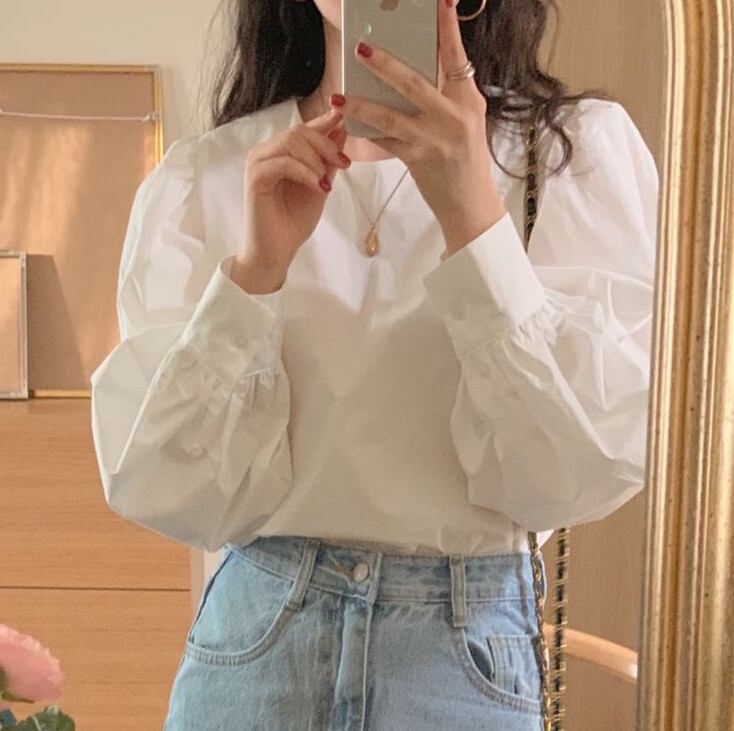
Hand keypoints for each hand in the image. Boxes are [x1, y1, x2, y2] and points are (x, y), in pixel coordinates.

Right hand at [239, 109, 349, 275]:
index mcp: (280, 153)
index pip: (303, 129)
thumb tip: (341, 130)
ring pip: (291, 141)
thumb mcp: (319, 187)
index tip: (345, 116)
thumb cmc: (293, 223)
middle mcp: (266, 153)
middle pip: (299, 131)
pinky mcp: (255, 177)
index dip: (325, 121)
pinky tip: (317, 186)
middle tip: (343, 163)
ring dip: (316, 160)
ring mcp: (258, 163)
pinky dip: (305, 172)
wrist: (275, 252)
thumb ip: (327, 162)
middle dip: (326, 144)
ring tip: (325, 182)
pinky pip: (284, 162)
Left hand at [331, 0, 506, 255]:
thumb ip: (446, 97)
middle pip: (415, 82)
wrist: (470, 204)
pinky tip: (348, 124)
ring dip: (362, 104)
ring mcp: (435, 140)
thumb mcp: (465, 121)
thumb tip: (415, 71)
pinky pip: (385, 142)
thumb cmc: (466, 160)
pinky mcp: (418, 160)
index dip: (446, 26)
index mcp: (468, 100)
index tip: (439, 0)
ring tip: (339, 94)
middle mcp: (454, 116)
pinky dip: (366, 133)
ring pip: (392, 115)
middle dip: (385, 64)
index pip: (455, 56)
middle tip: (360, 48)